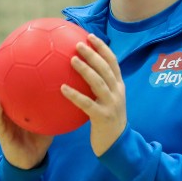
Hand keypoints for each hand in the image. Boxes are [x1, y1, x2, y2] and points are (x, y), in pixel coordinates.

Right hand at [0, 59, 52, 169]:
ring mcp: (1, 122)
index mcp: (13, 105)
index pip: (7, 84)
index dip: (4, 71)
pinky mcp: (2, 134)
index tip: (5, 54)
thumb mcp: (48, 118)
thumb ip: (54, 103)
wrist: (32, 161)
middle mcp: (4, 111)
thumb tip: (71, 85)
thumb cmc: (39, 138)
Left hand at [62, 34, 126, 155]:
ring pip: (98, 82)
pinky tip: (62, 88)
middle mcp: (117, 92)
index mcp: (118, 86)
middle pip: (106, 68)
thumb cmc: (108, 120)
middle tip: (78, 44)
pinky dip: (74, 94)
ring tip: (72, 59)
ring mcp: (111, 104)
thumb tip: (80, 72)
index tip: (90, 36)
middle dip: (93, 54)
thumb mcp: (108, 101)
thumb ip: (98, 87)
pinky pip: (86, 103)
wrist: (117, 144)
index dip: (102, 48)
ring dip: (85, 69)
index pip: (113, 62)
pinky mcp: (103, 116)